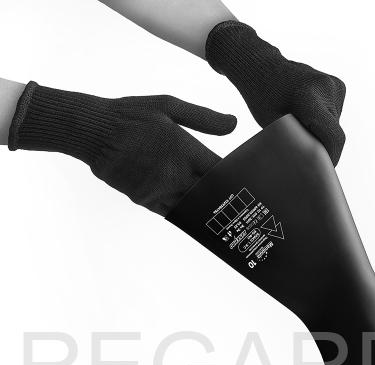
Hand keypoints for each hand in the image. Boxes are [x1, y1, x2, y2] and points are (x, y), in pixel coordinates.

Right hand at [9, 82, 235, 214]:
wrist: (93, 132)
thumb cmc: (132, 115)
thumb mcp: (170, 106)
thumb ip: (204, 118)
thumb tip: (234, 124)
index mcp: (185, 149)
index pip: (221, 171)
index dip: (236, 178)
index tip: (248, 182)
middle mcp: (175, 174)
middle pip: (211, 194)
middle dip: (226, 198)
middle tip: (242, 204)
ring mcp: (159, 190)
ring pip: (194, 207)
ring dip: (208, 209)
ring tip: (225, 214)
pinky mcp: (145, 200)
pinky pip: (173, 212)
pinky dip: (187, 213)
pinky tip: (198, 215)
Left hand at [205, 21, 345, 165]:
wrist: (263, 66)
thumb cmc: (262, 97)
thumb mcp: (273, 124)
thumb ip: (296, 142)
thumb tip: (310, 166)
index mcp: (309, 96)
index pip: (332, 136)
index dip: (331, 157)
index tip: (322, 170)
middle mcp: (327, 87)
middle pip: (335, 132)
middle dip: (324, 147)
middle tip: (306, 155)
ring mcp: (335, 84)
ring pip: (336, 125)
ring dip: (323, 134)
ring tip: (303, 130)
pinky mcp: (338, 85)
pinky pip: (335, 115)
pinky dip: (324, 123)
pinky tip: (307, 118)